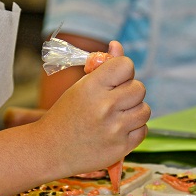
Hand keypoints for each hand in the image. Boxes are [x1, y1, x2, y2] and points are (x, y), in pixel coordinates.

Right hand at [36, 41, 148, 175]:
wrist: (50, 149)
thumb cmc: (65, 114)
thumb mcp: (80, 87)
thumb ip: (102, 66)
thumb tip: (117, 45)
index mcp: (92, 87)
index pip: (126, 66)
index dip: (123, 71)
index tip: (115, 79)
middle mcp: (105, 107)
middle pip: (139, 88)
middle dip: (130, 92)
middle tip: (115, 99)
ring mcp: (114, 129)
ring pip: (145, 110)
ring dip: (134, 111)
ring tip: (117, 115)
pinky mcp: (121, 148)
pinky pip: (143, 130)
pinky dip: (134, 129)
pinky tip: (118, 129)